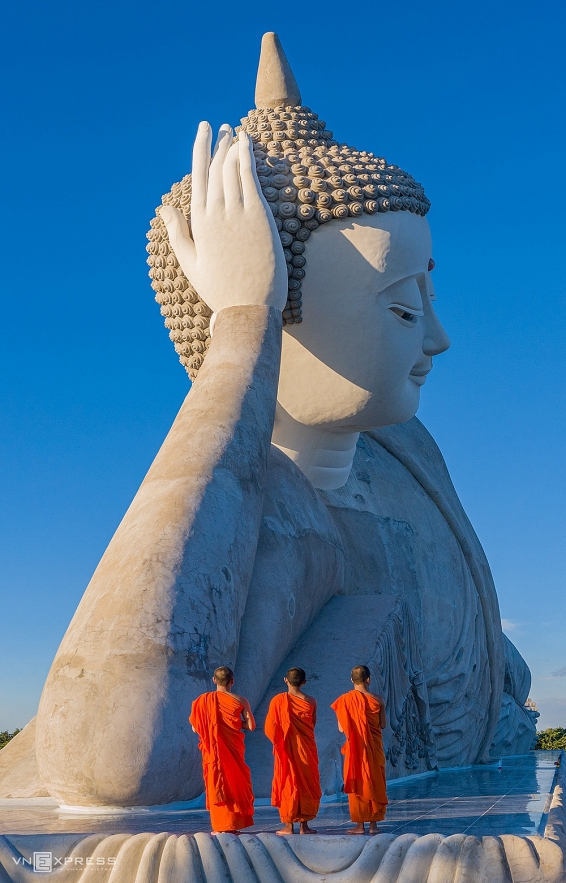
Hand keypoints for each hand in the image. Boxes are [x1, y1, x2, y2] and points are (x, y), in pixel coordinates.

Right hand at [160, 123, 287, 314]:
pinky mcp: (258, 217)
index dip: (201, 149)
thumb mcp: (191, 263)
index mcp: (198, 223)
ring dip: (233, 146)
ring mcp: (237, 214)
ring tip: (237, 132)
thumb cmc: (220, 289)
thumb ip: (177, 233)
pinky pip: (250, 178)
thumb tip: (164, 207)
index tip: (205, 130)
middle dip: (219, 144)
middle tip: (224, 128)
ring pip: (232, 169)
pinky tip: (248, 143)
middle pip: (215, 168)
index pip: (197, 176)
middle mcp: (215, 214)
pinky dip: (247, 157)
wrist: (248, 307)